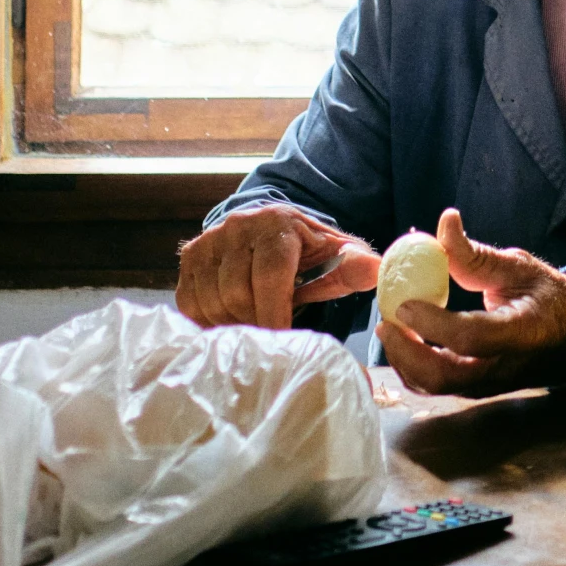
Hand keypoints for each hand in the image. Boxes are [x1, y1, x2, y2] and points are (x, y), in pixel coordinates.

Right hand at [176, 203, 380, 330]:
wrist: (266, 228)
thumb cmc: (306, 249)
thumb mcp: (335, 254)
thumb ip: (355, 265)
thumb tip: (376, 271)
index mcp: (277, 224)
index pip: (271, 275)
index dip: (276, 313)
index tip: (283, 341)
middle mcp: (238, 226)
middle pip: (238, 293)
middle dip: (257, 320)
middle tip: (272, 332)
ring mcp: (209, 240)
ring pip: (212, 301)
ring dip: (233, 322)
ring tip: (254, 321)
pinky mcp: (189, 257)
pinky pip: (191, 304)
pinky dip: (210, 320)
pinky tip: (230, 318)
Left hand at [378, 208, 565, 394]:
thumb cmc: (548, 296)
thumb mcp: (520, 267)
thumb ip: (477, 254)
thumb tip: (445, 221)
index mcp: (521, 333)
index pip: (471, 338)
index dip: (434, 323)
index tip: (405, 302)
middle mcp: (502, 367)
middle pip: (445, 377)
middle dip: (407, 353)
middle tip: (386, 321)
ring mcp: (489, 385)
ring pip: (437, 388)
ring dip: (405, 362)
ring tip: (390, 330)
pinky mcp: (477, 390)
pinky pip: (439, 387)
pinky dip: (414, 368)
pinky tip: (405, 342)